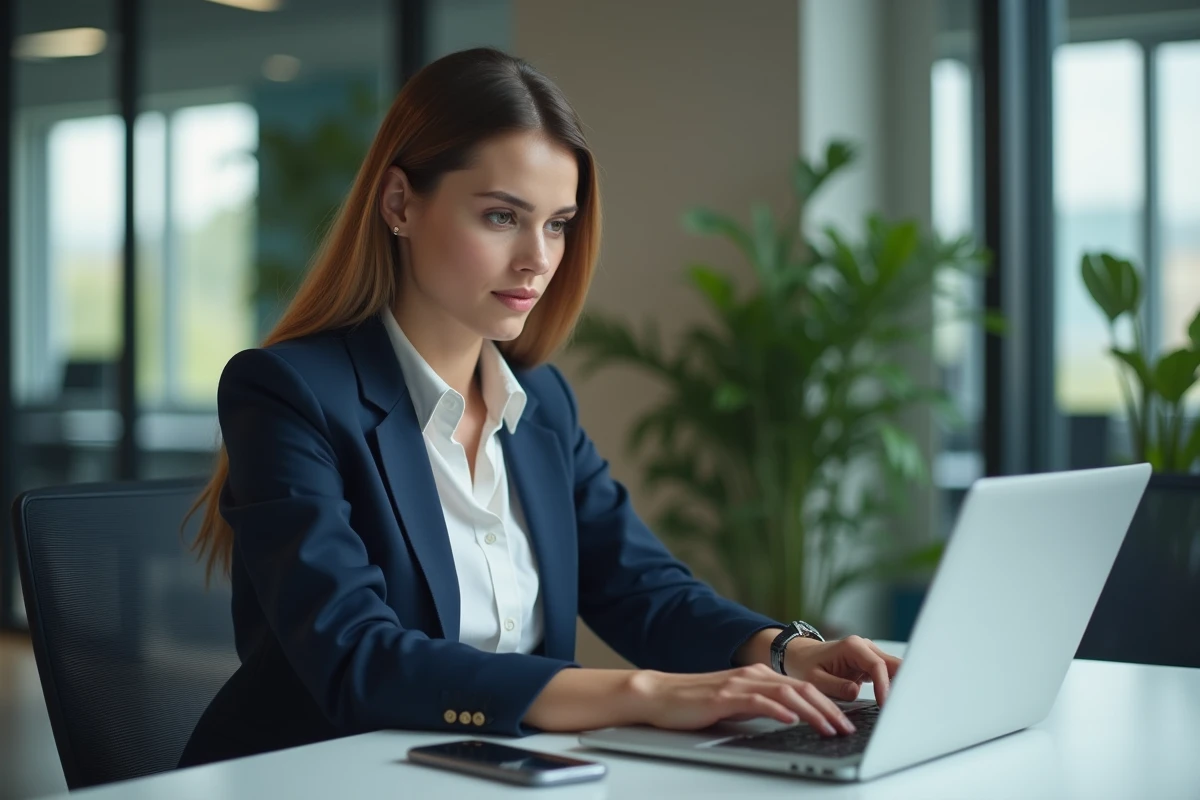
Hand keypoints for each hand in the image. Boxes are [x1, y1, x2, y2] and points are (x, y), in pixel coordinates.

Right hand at [630, 664, 856, 735]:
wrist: (660, 695)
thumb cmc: (696, 703)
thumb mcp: (736, 704)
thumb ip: (761, 706)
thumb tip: (790, 718)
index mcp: (758, 676)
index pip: (802, 688)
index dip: (828, 704)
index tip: (845, 722)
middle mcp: (753, 675)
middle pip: (801, 688)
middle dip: (829, 709)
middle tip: (847, 728)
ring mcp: (739, 684)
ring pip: (786, 693)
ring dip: (812, 711)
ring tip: (829, 727)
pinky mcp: (724, 696)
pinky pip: (757, 701)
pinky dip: (777, 709)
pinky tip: (790, 719)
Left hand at [783, 635, 901, 705]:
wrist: (800, 656)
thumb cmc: (805, 665)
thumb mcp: (815, 679)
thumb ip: (836, 686)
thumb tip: (856, 692)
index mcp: (852, 647)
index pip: (877, 665)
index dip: (885, 686)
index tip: (885, 705)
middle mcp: (865, 647)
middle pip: (893, 664)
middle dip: (901, 684)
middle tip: (902, 708)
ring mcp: (869, 654)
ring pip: (895, 669)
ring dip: (899, 686)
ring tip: (901, 708)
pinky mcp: (870, 664)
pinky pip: (888, 675)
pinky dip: (892, 687)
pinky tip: (894, 702)